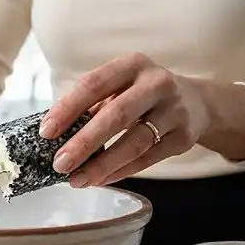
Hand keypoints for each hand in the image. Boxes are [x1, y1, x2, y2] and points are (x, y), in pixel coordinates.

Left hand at [40, 52, 211, 186]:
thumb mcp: (121, 87)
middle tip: (60, 163)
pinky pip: (148, 159)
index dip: (68, 108)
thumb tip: (55, 135)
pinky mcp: (184, 137)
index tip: (46, 132)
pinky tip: (100, 179)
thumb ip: (93, 105)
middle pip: (117, 115)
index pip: (94, 84)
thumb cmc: (143, 95)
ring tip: (77, 179)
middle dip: (84, 142)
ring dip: (102, 164)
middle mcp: (157, 83)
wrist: (198, 103)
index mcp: (133, 65)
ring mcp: (175, 110)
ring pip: (135, 142)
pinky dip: (121, 172)